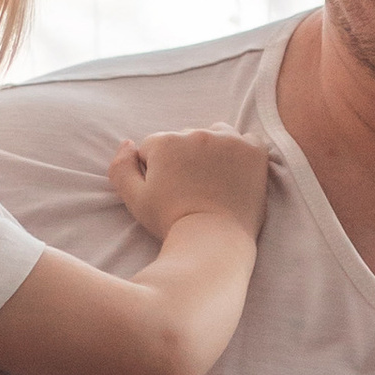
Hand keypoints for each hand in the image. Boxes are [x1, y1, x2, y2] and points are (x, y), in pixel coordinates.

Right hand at [109, 129, 267, 245]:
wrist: (214, 242)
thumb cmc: (171, 223)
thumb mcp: (134, 199)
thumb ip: (121, 167)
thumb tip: (128, 143)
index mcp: (165, 141)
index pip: (155, 148)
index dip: (157, 172)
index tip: (168, 192)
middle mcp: (196, 133)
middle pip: (185, 139)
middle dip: (185, 159)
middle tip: (193, 190)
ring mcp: (228, 140)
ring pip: (215, 135)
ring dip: (213, 151)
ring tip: (215, 182)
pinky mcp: (253, 151)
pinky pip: (248, 139)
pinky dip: (243, 153)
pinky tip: (238, 174)